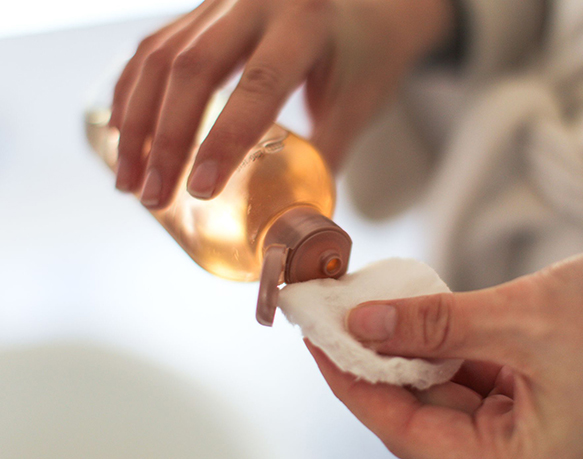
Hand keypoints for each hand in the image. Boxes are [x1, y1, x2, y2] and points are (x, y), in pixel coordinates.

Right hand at [110, 0, 451, 208]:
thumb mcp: (357, 104)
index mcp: (305, 23)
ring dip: (136, 122)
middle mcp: (256, 2)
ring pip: (162, 58)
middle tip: (154, 196)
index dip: (224, 140)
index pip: (257, 85)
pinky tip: (123, 134)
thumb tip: (298, 220)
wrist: (364, 7)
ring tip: (131, 180)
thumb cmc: (365, 55)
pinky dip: (132, 92)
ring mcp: (222, 2)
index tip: (200, 190)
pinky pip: (154, 47)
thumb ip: (326, 157)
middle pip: (193, 69)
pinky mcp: (202, 11)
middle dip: (166, 139)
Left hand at [308, 242, 582, 458]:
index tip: (317, 344)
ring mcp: (524, 422)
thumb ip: (435, 326)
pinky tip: (414, 318)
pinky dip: (437, 344)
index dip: (353, 384)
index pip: (407, 431)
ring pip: (439, 391)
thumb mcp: (520, 318)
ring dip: (403, 352)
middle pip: (419, 413)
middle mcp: (518, 453)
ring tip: (365, 314)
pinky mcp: (529, 389)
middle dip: (374, 365)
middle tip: (332, 323)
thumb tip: (364, 325)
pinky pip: (465, 372)